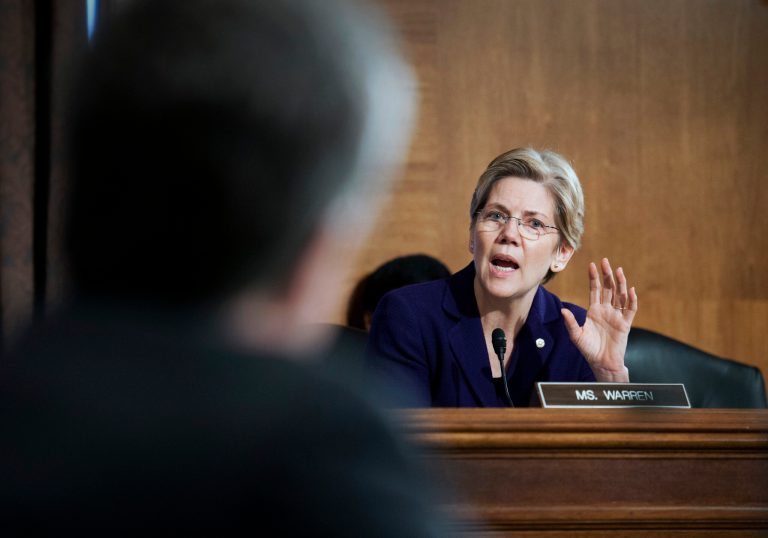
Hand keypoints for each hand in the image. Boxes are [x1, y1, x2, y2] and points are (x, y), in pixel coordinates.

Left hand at [561, 258, 636, 381]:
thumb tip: (563, 310)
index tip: (592, 265)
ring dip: (620, 283)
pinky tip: (630, 290)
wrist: (602, 363)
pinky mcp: (625, 324)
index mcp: (594, 311)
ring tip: (618, 271)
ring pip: (620, 296)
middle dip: (607, 275)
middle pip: (608, 289)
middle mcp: (606, 311)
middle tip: (605, 261)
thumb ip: (571, 323)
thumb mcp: (576, 336)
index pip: (595, 290)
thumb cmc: (589, 350)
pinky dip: (631, 300)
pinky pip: (630, 310)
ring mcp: (617, 316)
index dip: (594, 278)